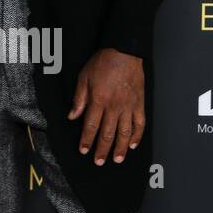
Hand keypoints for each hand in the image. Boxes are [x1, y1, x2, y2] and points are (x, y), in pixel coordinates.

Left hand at [67, 49, 144, 165]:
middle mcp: (114, 106)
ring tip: (117, 159)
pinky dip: (137, 136)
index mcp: (98, 100)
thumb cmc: (103, 62)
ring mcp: (129, 106)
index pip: (91, 126)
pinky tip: (133, 144)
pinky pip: (140, 123)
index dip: (87, 141)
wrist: (124, 50)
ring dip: (120, 148)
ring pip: (125, 132)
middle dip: (102, 149)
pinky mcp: (139, 103)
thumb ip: (79, 99)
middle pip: (108, 133)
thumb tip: (72, 116)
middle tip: (99, 161)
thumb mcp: (83, 78)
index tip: (84, 151)